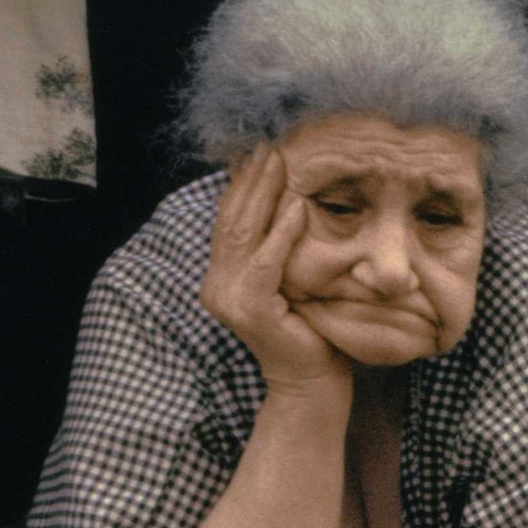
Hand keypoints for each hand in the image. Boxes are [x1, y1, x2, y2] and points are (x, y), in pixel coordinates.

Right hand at [201, 144, 347, 394]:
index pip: (228, 221)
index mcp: (221, 278)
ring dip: (265, 196)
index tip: (259, 153)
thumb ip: (277, 246)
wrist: (311, 378)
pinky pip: (266, 263)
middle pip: (233, 222)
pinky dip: (282, 234)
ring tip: (281, 164)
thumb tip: (287, 198)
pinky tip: (297, 208)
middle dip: (252, 181)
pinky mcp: (250, 310)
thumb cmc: (309, 327)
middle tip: (270, 148)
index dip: (242, 185)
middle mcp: (216, 286)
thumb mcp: (290, 278)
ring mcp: (228, 299)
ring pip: (245, 235)